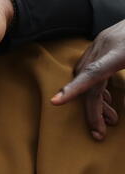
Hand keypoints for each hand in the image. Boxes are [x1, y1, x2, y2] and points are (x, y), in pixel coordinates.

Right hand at [51, 19, 124, 139]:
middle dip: (93, 110)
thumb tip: (124, 101)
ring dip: (96, 99)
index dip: (74, 89)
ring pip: (86, 75)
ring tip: (109, 117)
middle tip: (100, 132)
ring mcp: (101, 42)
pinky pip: (90, 67)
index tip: (56, 102)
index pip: (94, 73)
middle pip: (90, 82)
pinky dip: (95, 85)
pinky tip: (107, 96)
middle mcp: (105, 46)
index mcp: (120, 52)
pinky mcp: (102, 41)